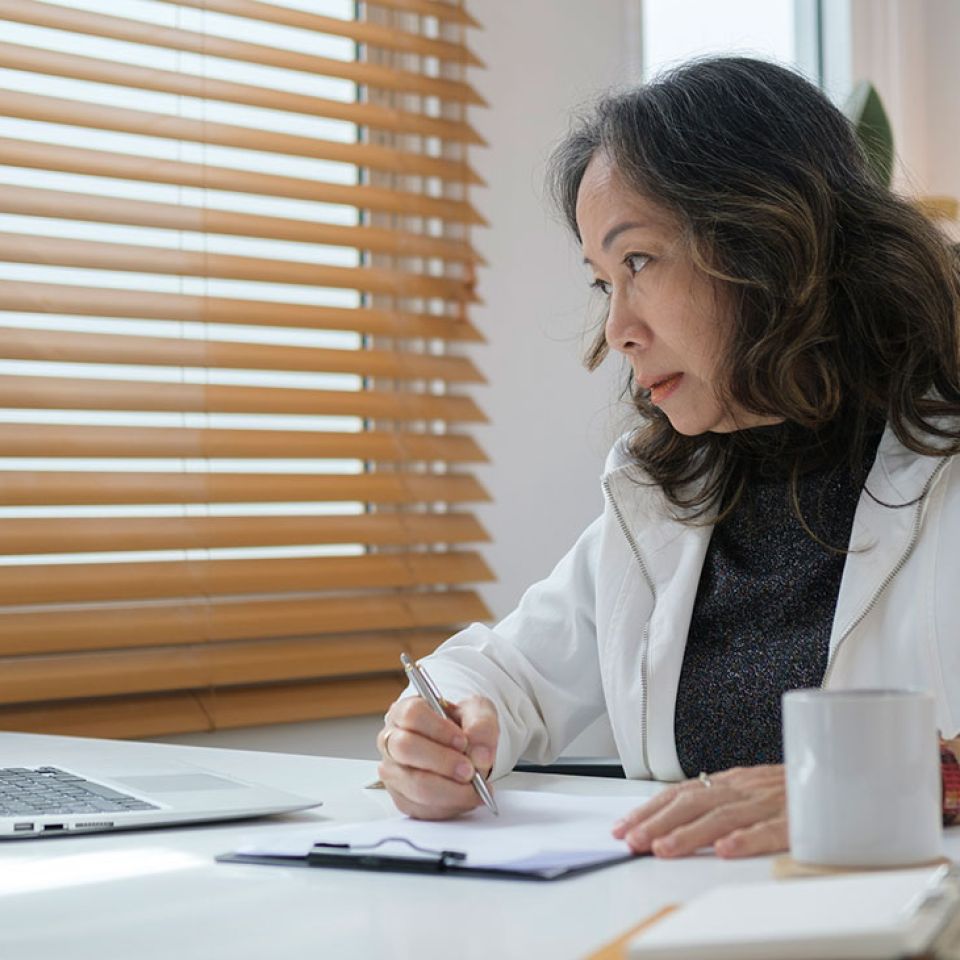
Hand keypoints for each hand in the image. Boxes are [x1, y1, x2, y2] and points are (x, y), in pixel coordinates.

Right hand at [377, 694, 498, 819]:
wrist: (463, 748)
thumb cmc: (462, 726)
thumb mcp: (478, 713)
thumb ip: (482, 726)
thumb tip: (480, 755)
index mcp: (404, 711)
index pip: (412, 715)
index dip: (438, 729)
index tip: (463, 741)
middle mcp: (392, 740)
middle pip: (406, 749)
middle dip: (442, 762)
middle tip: (470, 770)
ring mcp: (394, 772)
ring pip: (413, 784)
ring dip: (449, 789)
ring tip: (474, 787)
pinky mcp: (402, 798)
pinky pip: (421, 809)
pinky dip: (449, 807)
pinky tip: (466, 797)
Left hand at [612, 764, 786, 858]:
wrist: (849, 772)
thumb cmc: (798, 789)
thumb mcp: (754, 791)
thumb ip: (722, 801)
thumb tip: (677, 819)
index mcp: (733, 782)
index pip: (681, 793)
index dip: (650, 809)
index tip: (624, 827)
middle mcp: (746, 788)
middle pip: (693, 802)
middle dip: (658, 822)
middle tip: (632, 841)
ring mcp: (771, 801)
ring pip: (723, 815)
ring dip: (689, 833)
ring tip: (663, 849)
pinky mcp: (799, 817)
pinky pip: (770, 828)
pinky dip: (746, 838)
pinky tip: (725, 850)